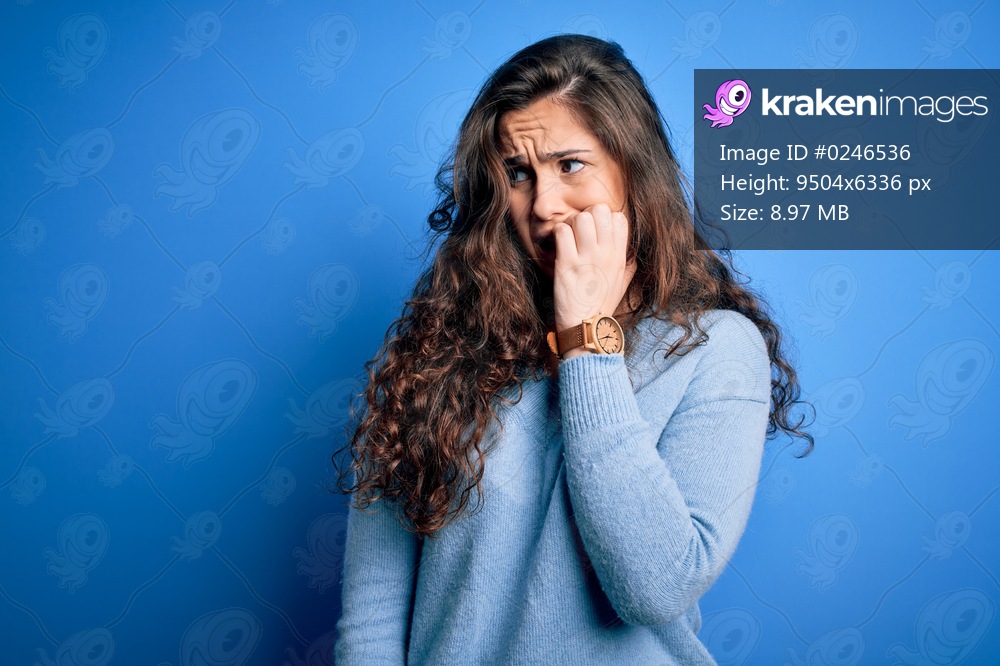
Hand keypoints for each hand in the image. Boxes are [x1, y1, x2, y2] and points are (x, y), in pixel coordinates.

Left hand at [552, 203, 636, 332]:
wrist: (586, 328)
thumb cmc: (601, 305)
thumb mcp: (623, 282)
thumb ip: (627, 263)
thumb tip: (629, 248)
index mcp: (619, 256)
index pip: (618, 218)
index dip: (604, 218)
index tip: (595, 231)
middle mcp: (605, 254)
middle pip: (600, 210)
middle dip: (587, 215)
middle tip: (579, 231)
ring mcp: (586, 258)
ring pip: (581, 217)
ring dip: (571, 223)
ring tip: (568, 237)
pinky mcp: (567, 264)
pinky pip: (562, 231)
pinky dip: (557, 233)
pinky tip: (558, 245)